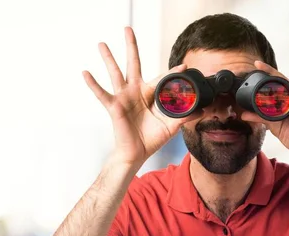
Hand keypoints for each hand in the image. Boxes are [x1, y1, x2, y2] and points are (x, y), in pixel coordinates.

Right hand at [83, 27, 202, 165]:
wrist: (137, 153)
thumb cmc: (151, 139)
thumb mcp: (172, 126)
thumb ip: (185, 116)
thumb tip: (202, 109)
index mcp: (149, 94)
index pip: (161, 78)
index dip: (172, 72)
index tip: (184, 65)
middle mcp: (135, 92)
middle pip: (133, 64)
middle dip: (131, 47)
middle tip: (127, 28)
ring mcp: (123, 98)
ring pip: (115, 73)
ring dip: (108, 58)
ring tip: (102, 43)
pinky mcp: (114, 107)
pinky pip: (102, 94)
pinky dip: (93, 84)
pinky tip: (85, 72)